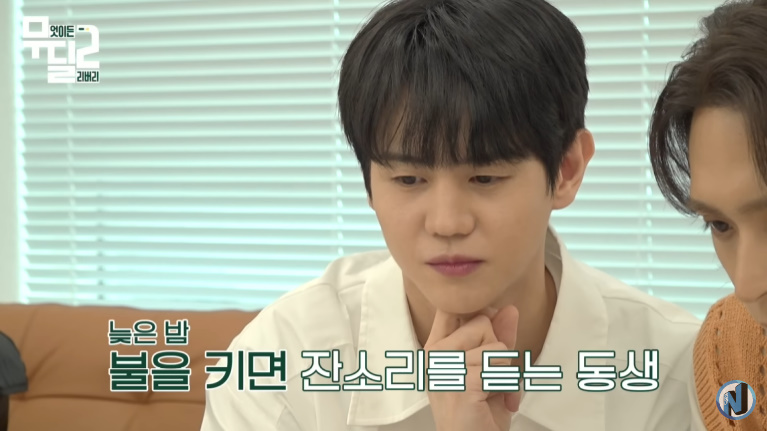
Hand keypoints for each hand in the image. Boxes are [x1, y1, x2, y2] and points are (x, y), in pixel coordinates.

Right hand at [424, 305, 520, 430]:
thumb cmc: (479, 414)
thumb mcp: (491, 369)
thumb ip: (498, 337)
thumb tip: (510, 309)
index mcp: (436, 347)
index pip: (453, 307)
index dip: (480, 315)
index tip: (486, 340)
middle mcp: (434, 355)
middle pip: (481, 321)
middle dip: (497, 349)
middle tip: (490, 377)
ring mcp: (444, 369)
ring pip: (496, 347)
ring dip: (504, 372)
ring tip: (491, 391)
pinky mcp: (460, 384)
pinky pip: (498, 367)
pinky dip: (505, 386)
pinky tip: (492, 400)